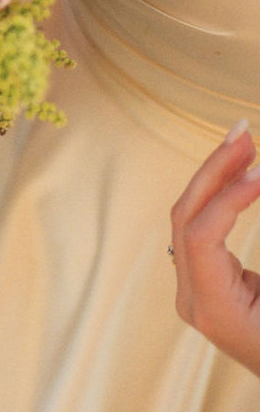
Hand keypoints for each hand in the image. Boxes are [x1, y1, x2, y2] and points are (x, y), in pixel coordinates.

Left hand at [170, 122, 259, 375]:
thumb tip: (258, 178)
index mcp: (213, 309)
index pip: (201, 237)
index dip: (229, 197)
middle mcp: (193, 300)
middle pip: (187, 219)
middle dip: (214, 170)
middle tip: (243, 131)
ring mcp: (195, 292)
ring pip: (191, 220)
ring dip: (217, 177)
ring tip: (243, 143)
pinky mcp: (206, 284)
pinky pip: (203, 230)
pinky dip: (221, 199)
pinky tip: (240, 173)